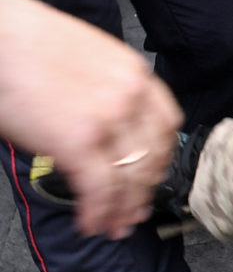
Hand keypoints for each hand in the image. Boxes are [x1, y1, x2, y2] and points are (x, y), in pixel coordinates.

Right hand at [0, 0, 181, 238]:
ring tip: (114, 226)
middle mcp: (130, 96)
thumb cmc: (26, 45)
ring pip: (130, 177)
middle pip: (152, 155)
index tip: (153, 174)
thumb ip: (103, 91)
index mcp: (134, 73)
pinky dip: (98, 212)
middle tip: (135, 211)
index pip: (167, 124)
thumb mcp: (86, 61)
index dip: (161, 156)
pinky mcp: (79, 140)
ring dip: (123, 209)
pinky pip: (100, 188)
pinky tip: (92, 223)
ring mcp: (109, 119)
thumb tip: (99, 125)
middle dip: (145, 189)